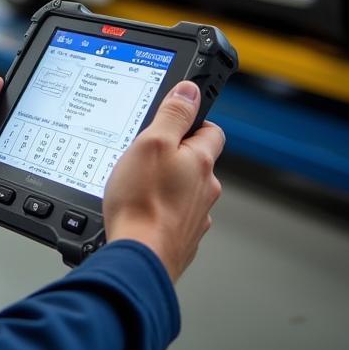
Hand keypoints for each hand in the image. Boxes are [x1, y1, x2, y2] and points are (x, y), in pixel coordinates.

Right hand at [102, 81, 224, 282]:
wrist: (138, 258)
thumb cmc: (142, 202)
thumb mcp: (152, 143)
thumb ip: (173, 114)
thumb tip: (190, 90)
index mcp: (200, 163)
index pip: (210, 131)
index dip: (193, 121)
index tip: (175, 119)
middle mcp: (205, 191)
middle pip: (196, 161)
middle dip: (175, 154)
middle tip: (146, 153)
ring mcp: (194, 217)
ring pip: (184, 190)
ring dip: (166, 184)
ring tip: (137, 184)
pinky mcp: (180, 239)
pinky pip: (173, 215)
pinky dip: (159, 209)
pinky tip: (139, 210)